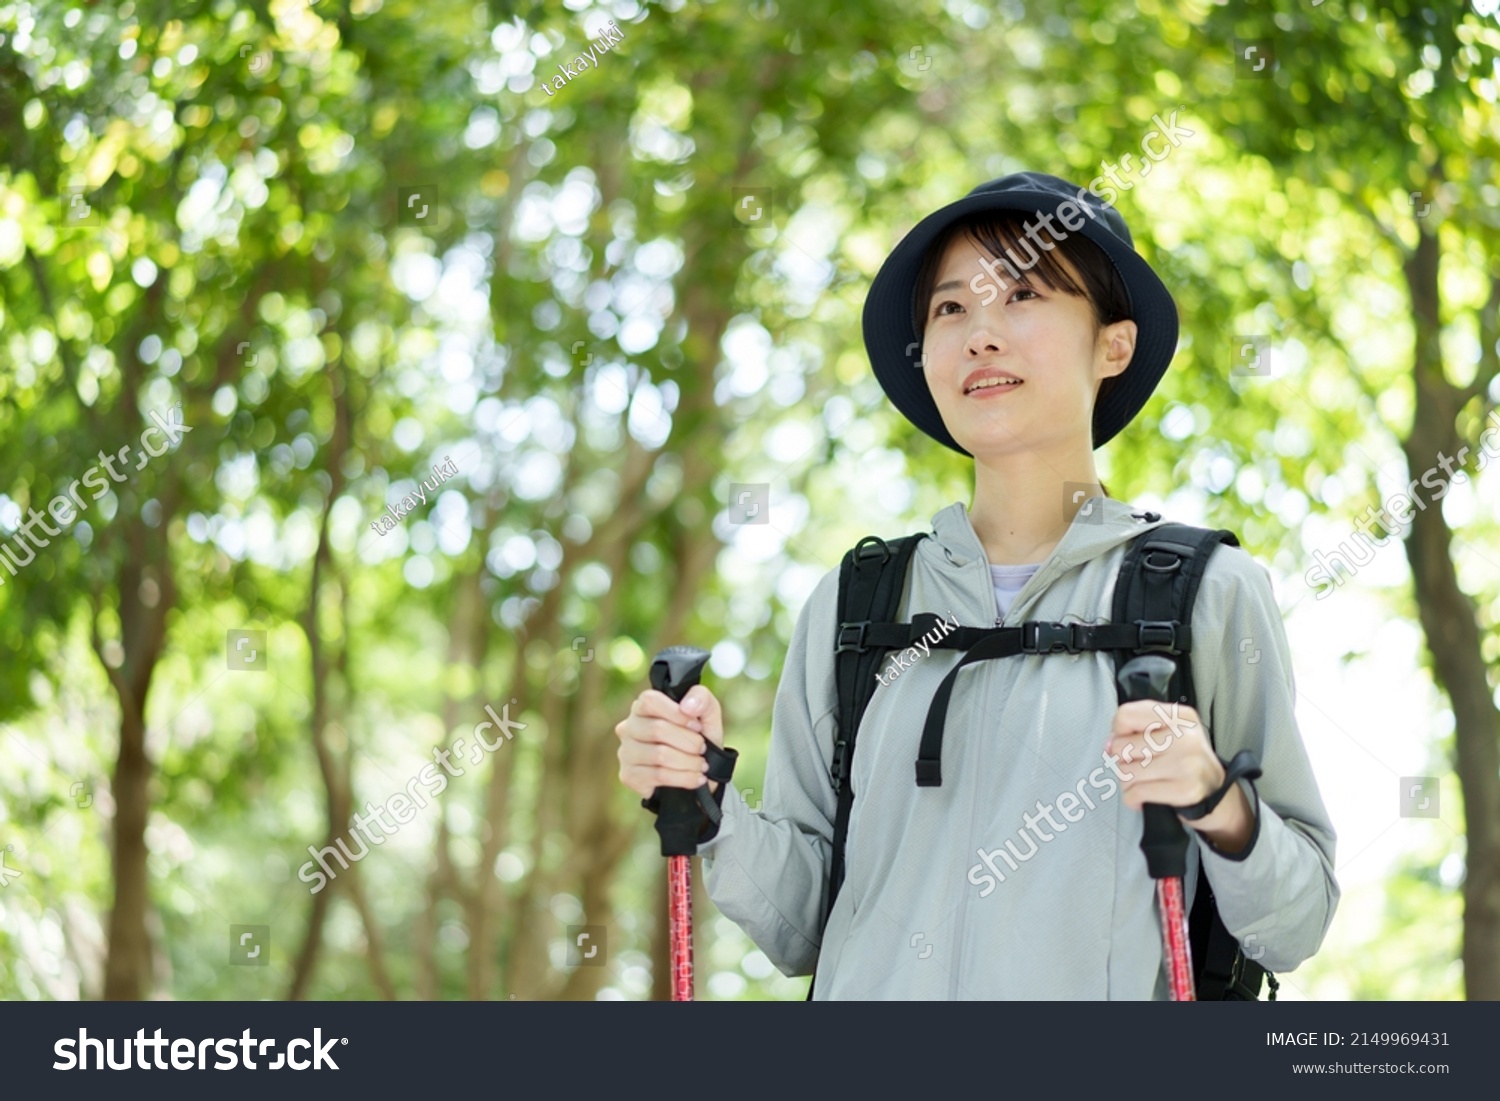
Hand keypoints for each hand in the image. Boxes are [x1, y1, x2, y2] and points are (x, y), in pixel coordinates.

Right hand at [615, 685, 724, 800]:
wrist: (699, 772)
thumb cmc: (698, 738)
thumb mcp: (707, 714)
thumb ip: (701, 698)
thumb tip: (687, 706)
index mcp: (643, 707)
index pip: (650, 701)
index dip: (677, 714)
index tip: (697, 726)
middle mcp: (628, 727)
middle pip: (657, 729)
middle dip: (689, 741)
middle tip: (702, 748)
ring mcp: (626, 752)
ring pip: (660, 755)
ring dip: (689, 762)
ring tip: (701, 765)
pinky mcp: (629, 775)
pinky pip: (659, 776)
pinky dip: (684, 777)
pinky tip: (695, 778)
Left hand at [1106, 700, 1253, 852]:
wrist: (1215, 792)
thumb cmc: (1183, 759)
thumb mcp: (1168, 733)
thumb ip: (1135, 731)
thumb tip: (1109, 746)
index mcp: (1180, 716)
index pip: (1126, 714)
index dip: (1119, 732)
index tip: (1128, 742)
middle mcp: (1186, 736)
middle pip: (1122, 746)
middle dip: (1123, 760)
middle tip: (1140, 765)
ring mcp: (1187, 763)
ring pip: (1126, 771)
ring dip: (1128, 782)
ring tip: (1145, 781)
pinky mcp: (1184, 790)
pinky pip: (1136, 793)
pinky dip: (1133, 798)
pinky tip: (1145, 796)